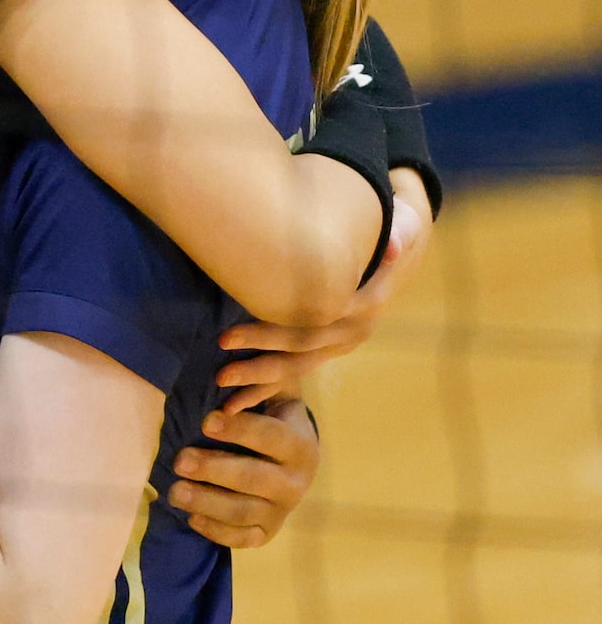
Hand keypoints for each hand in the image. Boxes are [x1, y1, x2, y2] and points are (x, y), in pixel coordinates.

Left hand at [168, 396, 318, 548]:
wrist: (292, 461)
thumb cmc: (272, 418)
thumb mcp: (274, 395)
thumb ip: (259, 383)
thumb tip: (229, 375)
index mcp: (300, 445)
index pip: (272, 438)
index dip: (240, 430)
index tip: (206, 421)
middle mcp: (297, 482)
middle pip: (255, 478)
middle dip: (215, 469)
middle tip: (180, 460)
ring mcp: (282, 510)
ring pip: (244, 511)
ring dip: (208, 502)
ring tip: (175, 491)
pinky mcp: (267, 532)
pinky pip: (243, 538)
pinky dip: (217, 531)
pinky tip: (191, 517)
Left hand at [215, 169, 433, 408]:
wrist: (403, 241)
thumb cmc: (395, 224)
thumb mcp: (406, 221)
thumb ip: (401, 229)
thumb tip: (394, 246)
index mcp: (366, 306)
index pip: (309, 325)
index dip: (266, 332)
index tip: (225, 335)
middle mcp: (355, 330)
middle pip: (300, 352)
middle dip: (257, 362)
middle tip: (218, 373)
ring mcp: (342, 340)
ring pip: (298, 367)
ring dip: (261, 382)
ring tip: (222, 392)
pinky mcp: (330, 343)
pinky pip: (297, 368)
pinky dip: (268, 385)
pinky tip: (237, 402)